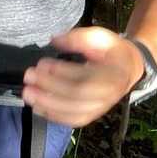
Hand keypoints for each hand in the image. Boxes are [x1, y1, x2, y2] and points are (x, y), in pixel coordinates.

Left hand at [22, 27, 143, 126]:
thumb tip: (54, 40)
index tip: (42, 63)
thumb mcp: (99, 36)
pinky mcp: (93, 115)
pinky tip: (38, 108)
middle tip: (29, 76)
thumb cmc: (111, 51)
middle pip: (76, 96)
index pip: (84, 78)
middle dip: (49, 87)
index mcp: (113, 75)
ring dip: (47, 104)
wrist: (128, 67)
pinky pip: (73, 121)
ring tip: (28, 94)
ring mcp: (101, 108)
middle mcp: (109, 95)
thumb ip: (78, 38)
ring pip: (74, 113)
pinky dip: (54, 116)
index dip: (61, 73)